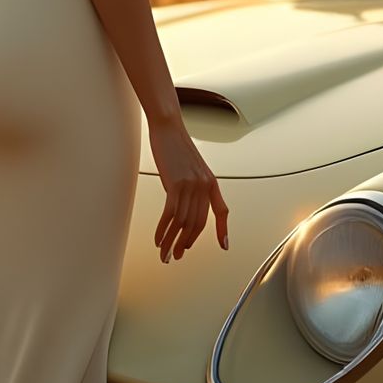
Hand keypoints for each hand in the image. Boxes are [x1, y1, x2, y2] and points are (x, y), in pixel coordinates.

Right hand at [148, 118, 229, 262]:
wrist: (169, 127)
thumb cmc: (177, 146)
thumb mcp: (192, 168)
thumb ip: (193, 186)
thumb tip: (185, 206)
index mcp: (211, 182)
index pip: (221, 211)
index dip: (223, 230)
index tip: (224, 246)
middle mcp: (204, 186)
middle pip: (197, 223)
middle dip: (186, 243)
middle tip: (177, 256)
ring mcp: (191, 185)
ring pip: (183, 222)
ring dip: (172, 242)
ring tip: (165, 254)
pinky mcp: (175, 184)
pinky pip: (171, 214)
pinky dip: (163, 230)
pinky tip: (159, 239)